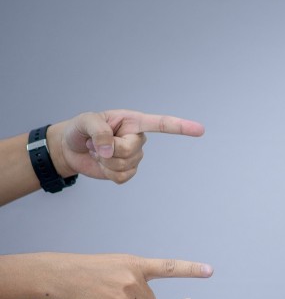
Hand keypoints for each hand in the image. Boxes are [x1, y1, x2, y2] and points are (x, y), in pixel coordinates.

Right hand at [23, 253, 211, 298]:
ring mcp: (122, 296)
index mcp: (135, 264)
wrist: (59, 276)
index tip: (210, 270)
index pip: (168, 267)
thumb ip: (135, 278)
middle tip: (117, 297)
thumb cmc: (89, 270)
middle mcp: (132, 279)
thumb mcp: (116, 264)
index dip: (190, 269)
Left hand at [50, 110, 203, 182]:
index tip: (200, 130)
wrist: (70, 149)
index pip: (161, 124)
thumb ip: (99, 132)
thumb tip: (110, 151)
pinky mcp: (127, 171)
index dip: (181, 127)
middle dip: (109, 150)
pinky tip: (102, 163)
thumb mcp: (85, 122)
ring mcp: (134, 156)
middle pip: (131, 150)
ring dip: (105, 161)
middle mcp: (137, 138)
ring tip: (96, 152)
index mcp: (133, 121)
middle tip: (94, 144)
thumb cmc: (80, 129)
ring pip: (125, 165)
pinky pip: (122, 177)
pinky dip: (107, 173)